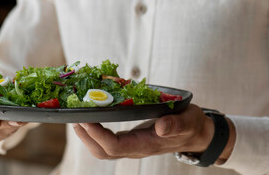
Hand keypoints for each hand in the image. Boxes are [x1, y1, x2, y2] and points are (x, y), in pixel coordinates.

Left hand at [72, 104, 234, 161]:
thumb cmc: (191, 126)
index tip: (86, 119)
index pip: (116, 147)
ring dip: (87, 136)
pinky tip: (92, 119)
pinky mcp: (131, 139)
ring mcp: (132, 145)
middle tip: (74, 117)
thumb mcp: (188, 121)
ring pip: (103, 149)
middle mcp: (136, 148)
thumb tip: (161, 127)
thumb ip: (176, 125)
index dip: (98, 135)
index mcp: (147, 144)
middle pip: (103, 152)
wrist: (195, 134)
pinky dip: (96, 132)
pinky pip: (108, 141)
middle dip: (86, 137)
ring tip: (77, 119)